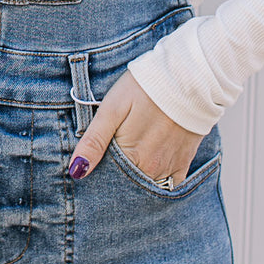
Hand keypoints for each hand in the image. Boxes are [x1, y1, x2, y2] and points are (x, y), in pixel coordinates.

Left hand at [67, 70, 204, 183]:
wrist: (187, 78)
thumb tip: (76, 170)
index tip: (96, 163)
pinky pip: (169, 183)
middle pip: (127, 185)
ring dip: (136, 178)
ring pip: (146, 184)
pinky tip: (150, 163)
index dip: (99, 173)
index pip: (108, 180)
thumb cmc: (144, 89)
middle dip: (116, 179)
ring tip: (131, 156)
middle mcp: (151, 170)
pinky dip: (157, 178)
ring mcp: (169, 168)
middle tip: (114, 154)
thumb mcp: (112, 108)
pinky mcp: (184, 162)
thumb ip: (94, 140)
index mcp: (130, 158)